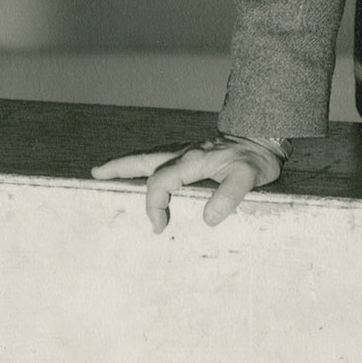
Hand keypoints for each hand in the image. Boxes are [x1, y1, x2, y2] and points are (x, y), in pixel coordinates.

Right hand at [89, 138, 285, 230]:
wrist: (265, 135)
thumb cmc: (257, 159)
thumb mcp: (249, 178)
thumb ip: (229, 196)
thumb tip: (208, 218)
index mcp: (193, 161)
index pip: (161, 182)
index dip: (154, 205)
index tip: (160, 227)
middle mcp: (185, 153)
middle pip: (144, 159)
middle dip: (119, 167)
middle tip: (96, 174)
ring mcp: (187, 150)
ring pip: (150, 155)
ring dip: (128, 162)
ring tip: (107, 169)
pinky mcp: (194, 151)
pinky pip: (162, 155)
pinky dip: (146, 161)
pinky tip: (145, 167)